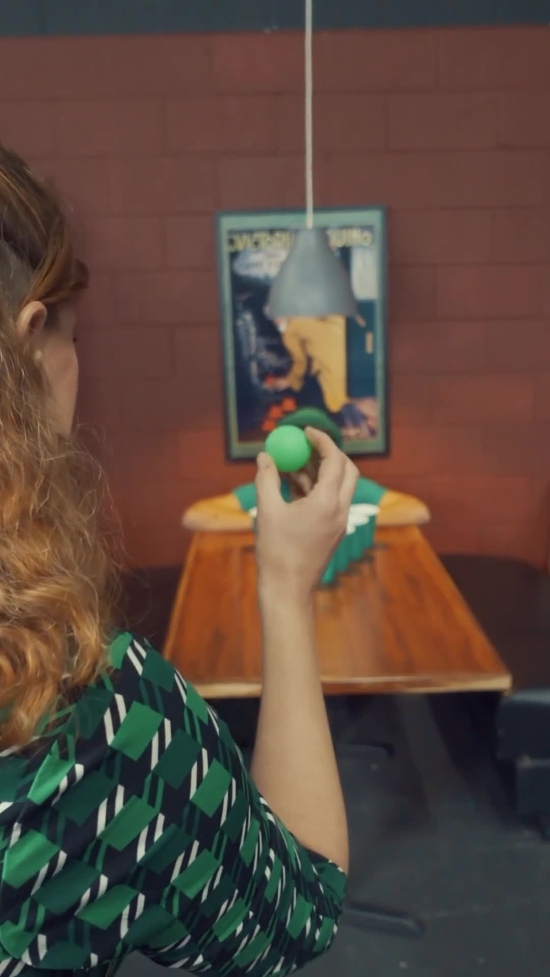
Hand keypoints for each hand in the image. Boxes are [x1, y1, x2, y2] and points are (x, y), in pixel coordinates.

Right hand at [254, 427, 358, 601]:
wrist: (288, 590)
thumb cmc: (277, 551)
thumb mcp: (267, 510)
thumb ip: (266, 479)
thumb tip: (265, 456)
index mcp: (328, 502)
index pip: (335, 460)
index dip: (322, 441)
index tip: (306, 431)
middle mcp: (340, 510)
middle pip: (346, 471)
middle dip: (329, 454)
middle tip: (306, 445)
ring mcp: (339, 523)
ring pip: (339, 487)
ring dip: (320, 472)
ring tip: (292, 464)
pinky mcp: (333, 532)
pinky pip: (331, 502)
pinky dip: (317, 489)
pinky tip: (293, 487)